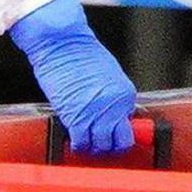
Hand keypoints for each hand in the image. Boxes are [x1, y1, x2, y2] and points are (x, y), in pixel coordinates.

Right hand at [6, 0, 138, 156]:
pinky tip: (75, 142)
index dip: (117, 133)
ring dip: (93, 149)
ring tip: (86, 144)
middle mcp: (115, 107)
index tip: (110, 136)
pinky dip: (79, 146)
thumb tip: (108, 114)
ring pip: (101, 146)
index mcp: (125, 95)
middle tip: (100, 146)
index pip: (129, 126)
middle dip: (110, 147)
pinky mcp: (77, 118)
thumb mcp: (107, 75)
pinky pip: (82, 143)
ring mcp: (97, 114)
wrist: (62, 42)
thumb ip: (111, 97)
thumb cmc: (79, 52)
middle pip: (120, 142)